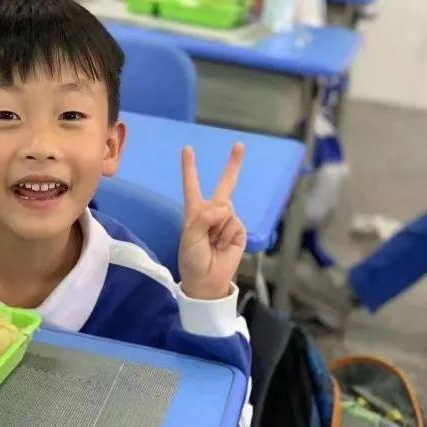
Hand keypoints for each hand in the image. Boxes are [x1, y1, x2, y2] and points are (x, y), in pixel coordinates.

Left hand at [178, 143, 246, 299]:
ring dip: (219, 228)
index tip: (187, 148)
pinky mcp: (238, 231)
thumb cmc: (192, 259)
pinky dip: (228, 236)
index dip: (189, 168)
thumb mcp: (189, 238)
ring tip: (213, 243)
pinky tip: (223, 246)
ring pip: (227, 210)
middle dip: (233, 166)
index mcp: (195, 212)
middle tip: (239, 145)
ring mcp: (227, 221)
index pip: (191, 186)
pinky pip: (235, 224)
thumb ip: (202, 219)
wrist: (207, 281)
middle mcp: (212, 213)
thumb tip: (222, 208)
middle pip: (224, 186)